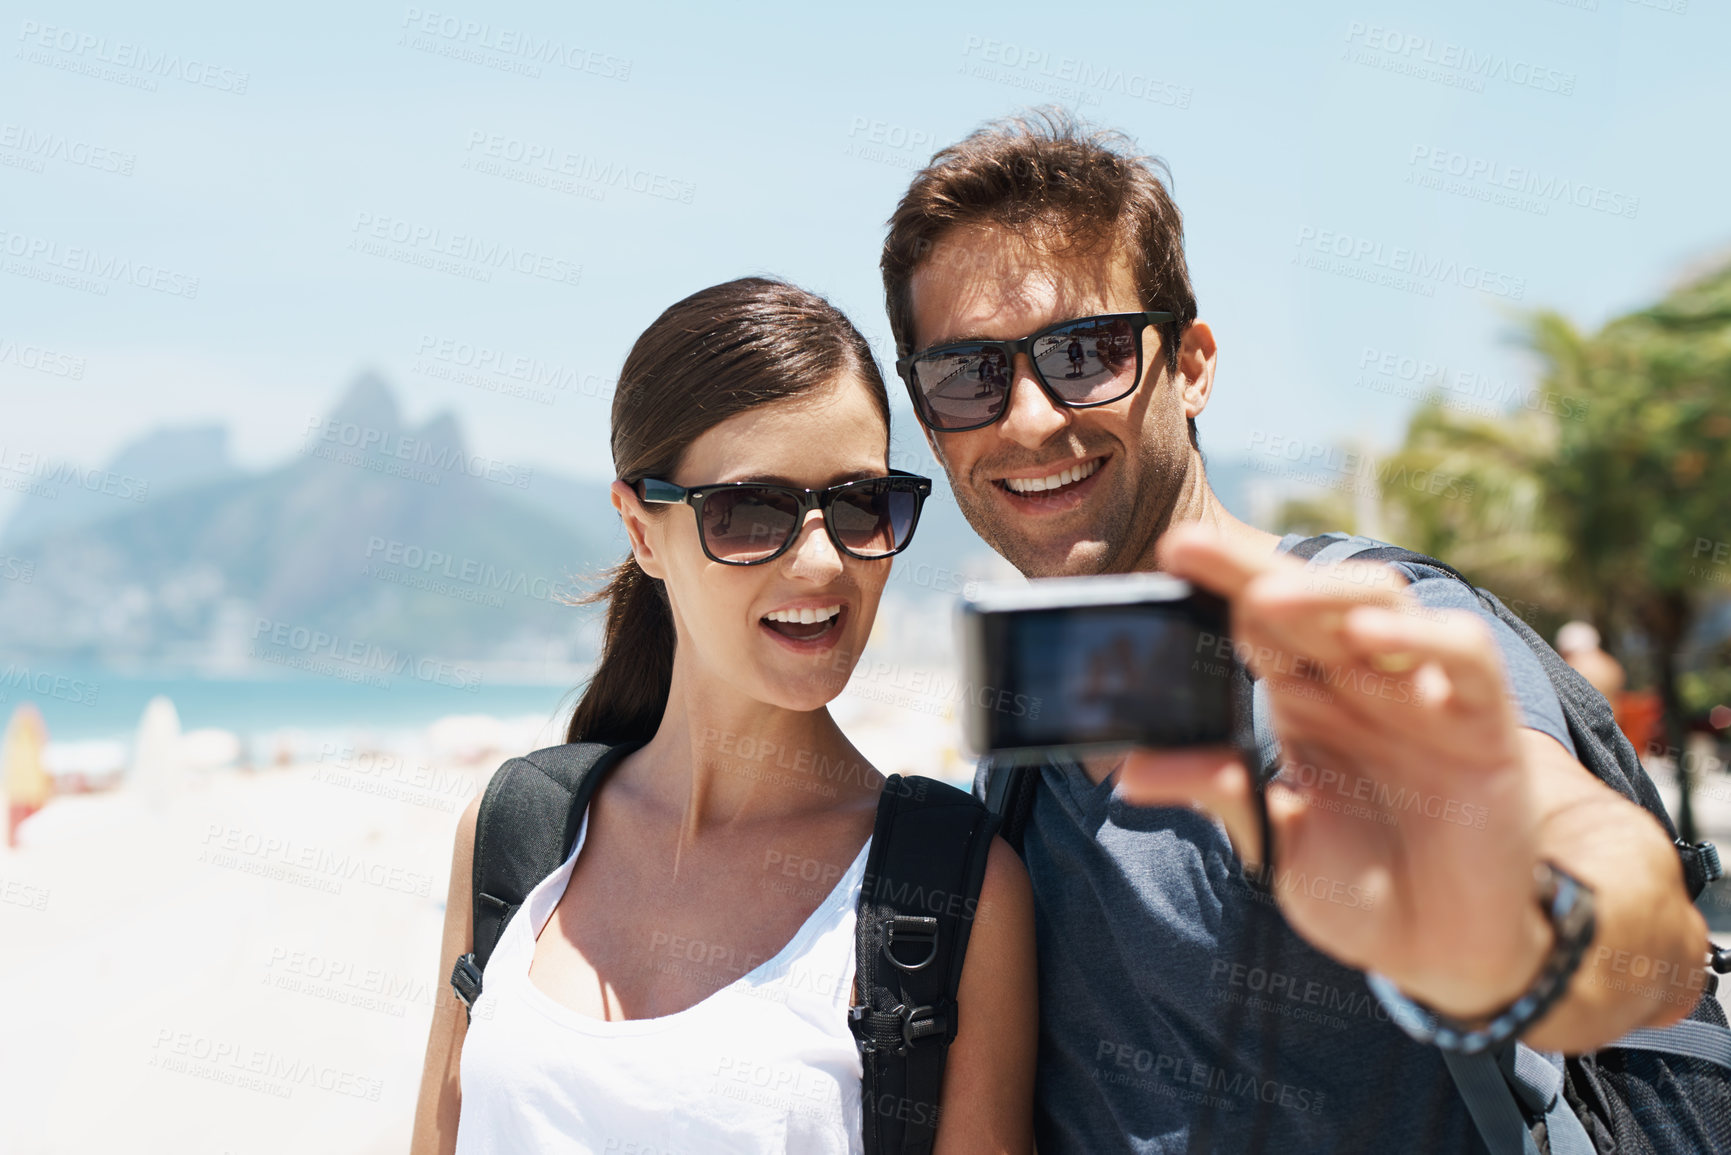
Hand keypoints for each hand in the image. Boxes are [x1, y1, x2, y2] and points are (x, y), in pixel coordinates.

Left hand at [1116, 525, 1551, 1017]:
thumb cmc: (1358, 890)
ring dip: (1325, 592)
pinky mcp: (1485, 724)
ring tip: (1269, 599)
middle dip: (1247, 568)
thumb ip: (1218, 796)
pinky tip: (1370, 641)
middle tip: (1188, 547)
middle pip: (1307, 596)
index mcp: (1304, 700)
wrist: (1440, 955)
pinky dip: (1423, 638)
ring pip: (1383, 602)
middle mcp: (1360, 683)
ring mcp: (1423, 695)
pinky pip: (1465, 657)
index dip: (1215, 588)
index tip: (1163, 560)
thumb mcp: (1274, 844)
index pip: (1255, 623)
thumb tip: (1129, 773)